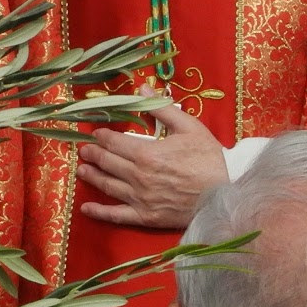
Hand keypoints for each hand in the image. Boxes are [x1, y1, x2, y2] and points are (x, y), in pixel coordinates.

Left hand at [76, 102, 228, 228]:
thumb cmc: (209, 158)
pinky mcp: (146, 217)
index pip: (114, 143)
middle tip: (84, 150)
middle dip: (93, 154)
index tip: (95, 134)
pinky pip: (117, 215)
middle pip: (108, 163)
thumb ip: (162, 108)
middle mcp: (138, 176)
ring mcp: (140, 199)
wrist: (225, 193)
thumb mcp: (189, 127)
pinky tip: (86, 207)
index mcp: (147, 153)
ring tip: (82, 170)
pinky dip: (99, 212)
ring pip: (108, 186)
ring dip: (92, 176)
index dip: (102, 137)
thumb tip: (142, 90)